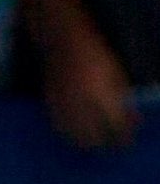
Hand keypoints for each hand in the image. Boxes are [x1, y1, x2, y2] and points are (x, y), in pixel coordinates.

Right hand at [36, 0, 138, 151]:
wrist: (61, 39)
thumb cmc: (95, 54)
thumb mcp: (117, 75)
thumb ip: (124, 101)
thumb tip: (134, 121)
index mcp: (101, 97)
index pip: (115, 129)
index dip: (123, 139)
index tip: (126, 142)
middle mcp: (80, 104)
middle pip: (92, 138)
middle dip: (103, 144)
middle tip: (111, 144)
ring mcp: (63, 104)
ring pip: (73, 135)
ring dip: (85, 142)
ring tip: (94, 142)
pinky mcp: (50, 102)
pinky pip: (59, 125)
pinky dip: (69, 132)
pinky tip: (75, 132)